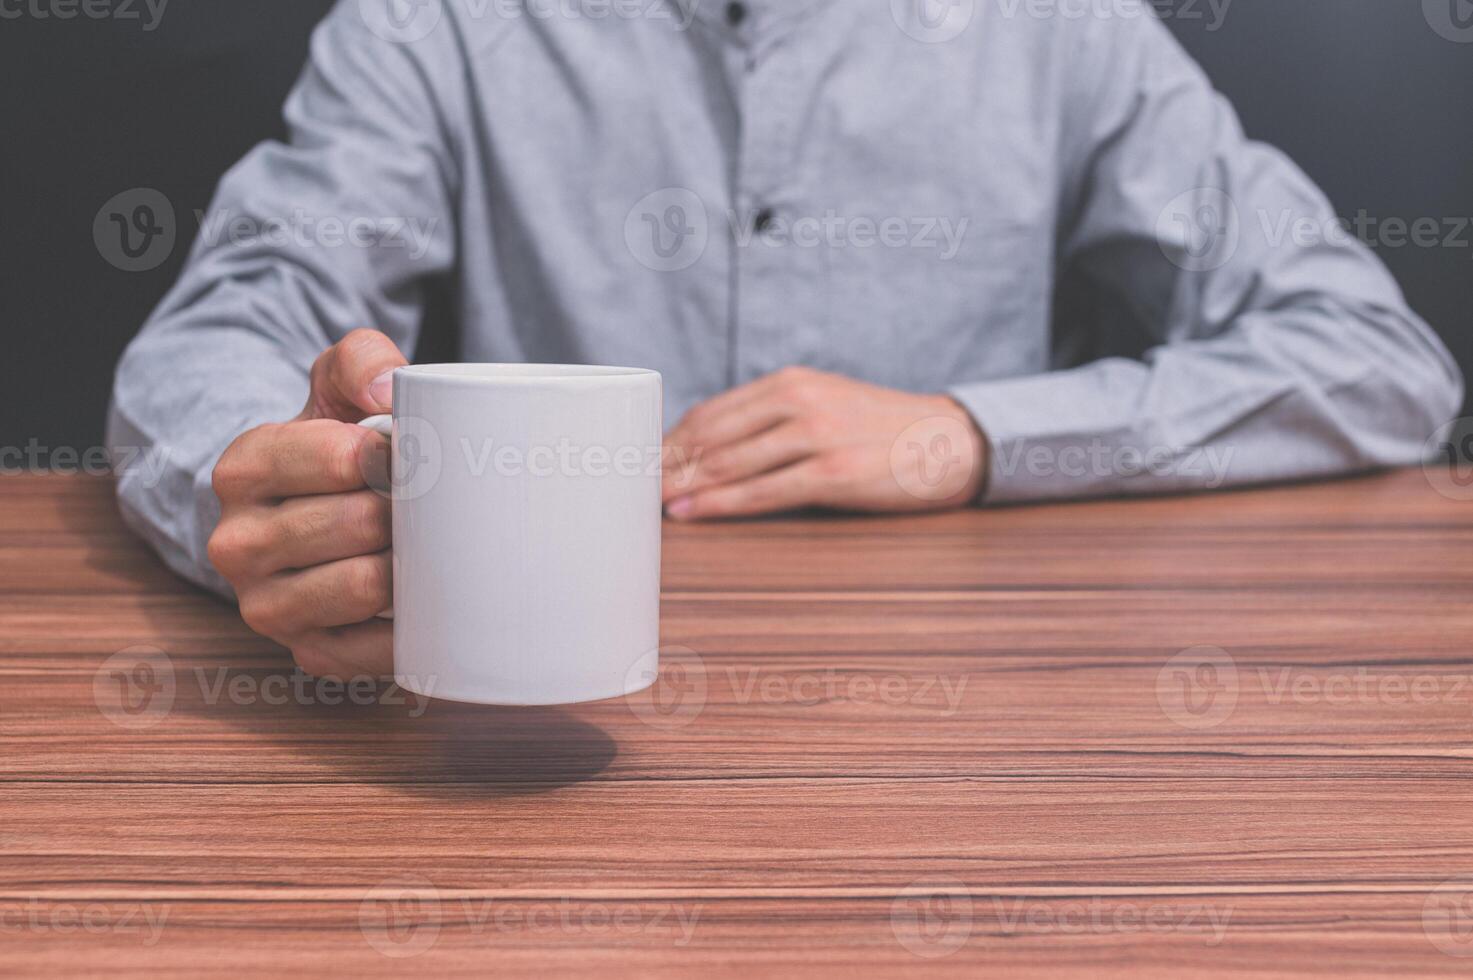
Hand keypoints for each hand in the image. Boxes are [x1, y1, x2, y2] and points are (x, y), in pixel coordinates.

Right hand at [207, 329, 407, 679]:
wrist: (320, 510)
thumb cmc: (340, 444)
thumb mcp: (339, 386)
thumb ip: (361, 362)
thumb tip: (387, 393)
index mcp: (242, 469)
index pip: (339, 459)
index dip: (393, 454)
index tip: (410, 452)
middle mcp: (237, 543)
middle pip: (359, 523)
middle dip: (408, 510)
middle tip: (428, 501)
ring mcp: (267, 605)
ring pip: (365, 585)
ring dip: (411, 565)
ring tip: (423, 543)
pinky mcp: (307, 652)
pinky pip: (377, 649)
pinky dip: (415, 625)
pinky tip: (427, 598)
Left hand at [662, 366, 987, 519]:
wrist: (949, 442)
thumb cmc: (879, 431)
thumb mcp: (824, 405)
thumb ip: (771, 420)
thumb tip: (705, 451)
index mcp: (791, 382)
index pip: (710, 412)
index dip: (667, 441)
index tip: (636, 463)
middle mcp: (799, 401)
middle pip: (710, 436)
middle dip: (663, 465)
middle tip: (626, 489)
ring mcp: (817, 436)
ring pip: (728, 463)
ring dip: (681, 486)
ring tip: (648, 504)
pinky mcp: (834, 473)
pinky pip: (763, 492)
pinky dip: (719, 504)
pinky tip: (692, 512)